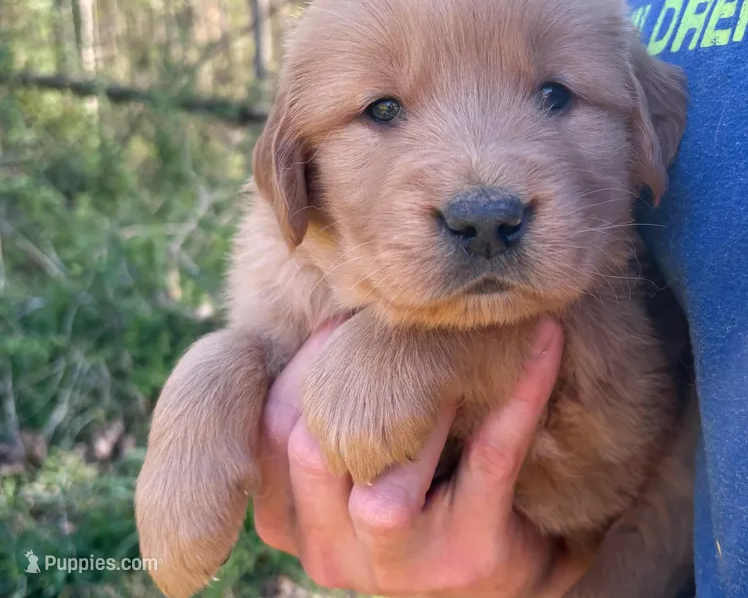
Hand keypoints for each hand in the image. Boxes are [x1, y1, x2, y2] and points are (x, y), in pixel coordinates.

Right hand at [253, 317, 585, 596]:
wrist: (491, 570)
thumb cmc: (409, 490)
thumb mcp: (346, 461)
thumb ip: (320, 407)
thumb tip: (328, 307)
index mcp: (291, 523)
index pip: (265, 436)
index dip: (300, 367)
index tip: (337, 322)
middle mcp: (331, 553)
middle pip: (310, 454)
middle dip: (347, 377)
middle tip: (389, 325)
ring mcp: (398, 567)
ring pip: (385, 490)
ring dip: (422, 405)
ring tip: (452, 345)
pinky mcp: (470, 554)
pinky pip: (491, 460)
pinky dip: (519, 394)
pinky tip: (544, 341)